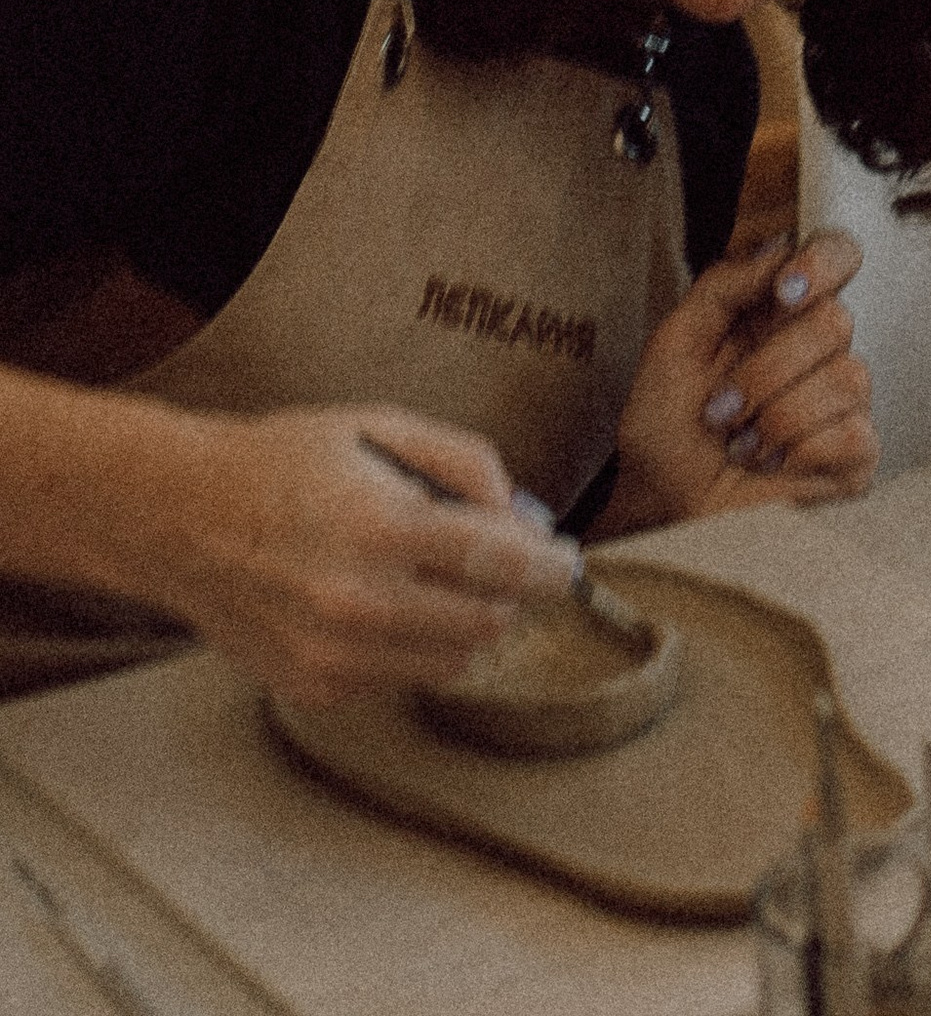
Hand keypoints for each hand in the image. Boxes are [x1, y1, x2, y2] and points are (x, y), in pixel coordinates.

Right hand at [149, 404, 575, 708]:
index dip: (549, 567)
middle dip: (510, 594)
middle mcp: (359, 604)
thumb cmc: (282, 462)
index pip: (498, 564)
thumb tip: (520, 515)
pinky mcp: (314, 687)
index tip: (567, 564)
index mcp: (380, 529)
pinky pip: (399, 677)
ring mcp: (333, 656)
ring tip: (439, 576)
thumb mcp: (379, 425)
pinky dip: (412, 644)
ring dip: (467, 623)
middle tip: (505, 562)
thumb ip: (463, 462)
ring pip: (451, 662)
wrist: (182, 518)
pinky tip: (382, 601)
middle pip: (486, 623)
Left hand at [599, 233, 876, 529]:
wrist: (660, 507)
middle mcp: (819, 352)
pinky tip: (770, 464)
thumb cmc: (665, 431)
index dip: (824, 262)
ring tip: (741, 444)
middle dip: (767, 369)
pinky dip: (799, 452)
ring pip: (847, 376)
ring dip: (777, 416)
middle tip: (722, 407)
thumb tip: (778, 250)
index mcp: (780, 314)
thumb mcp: (674, 344)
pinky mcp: (855, 456)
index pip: (837, 256)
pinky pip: (854, 433)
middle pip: (836, 320)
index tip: (785, 289)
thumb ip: (722, 286)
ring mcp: (842, 404)